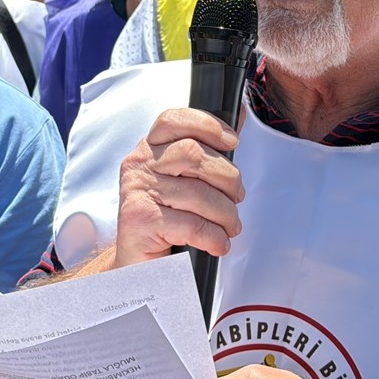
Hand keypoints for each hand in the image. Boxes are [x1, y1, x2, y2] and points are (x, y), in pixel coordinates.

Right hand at [113, 108, 244, 268]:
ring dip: (226, 214)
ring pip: (198, 193)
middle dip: (228, 177)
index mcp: (149, 148)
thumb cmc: (168, 218)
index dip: (207, 125)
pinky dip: (214, 237)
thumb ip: (209, 148)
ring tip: (230, 227)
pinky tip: (217, 244)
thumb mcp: (185, 179)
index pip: (173, 120)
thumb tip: (240, 114)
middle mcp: (139, 165)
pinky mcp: (141, 222)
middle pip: (194, 154)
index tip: (232, 141)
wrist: (138, 264)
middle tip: (237, 197)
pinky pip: (192, 224)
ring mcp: (137, 192)